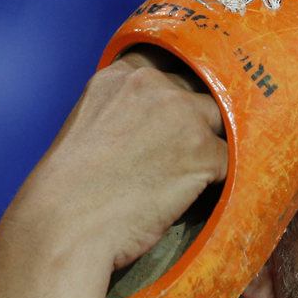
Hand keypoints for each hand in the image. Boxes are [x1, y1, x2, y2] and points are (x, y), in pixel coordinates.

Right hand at [0, 47, 227, 297]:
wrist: (63, 228)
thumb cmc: (68, 194)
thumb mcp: (89, 130)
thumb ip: (124, 114)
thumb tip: (157, 129)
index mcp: (120, 76)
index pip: (170, 69)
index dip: (181, 97)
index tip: (182, 121)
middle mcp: (152, 85)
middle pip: (203, 94)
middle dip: (204, 123)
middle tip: (196, 156)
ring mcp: (181, 116)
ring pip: (226, 124)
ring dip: (220, 150)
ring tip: (209, 178)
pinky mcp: (202, 152)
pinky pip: (234, 162)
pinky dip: (229, 180)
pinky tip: (214, 197)